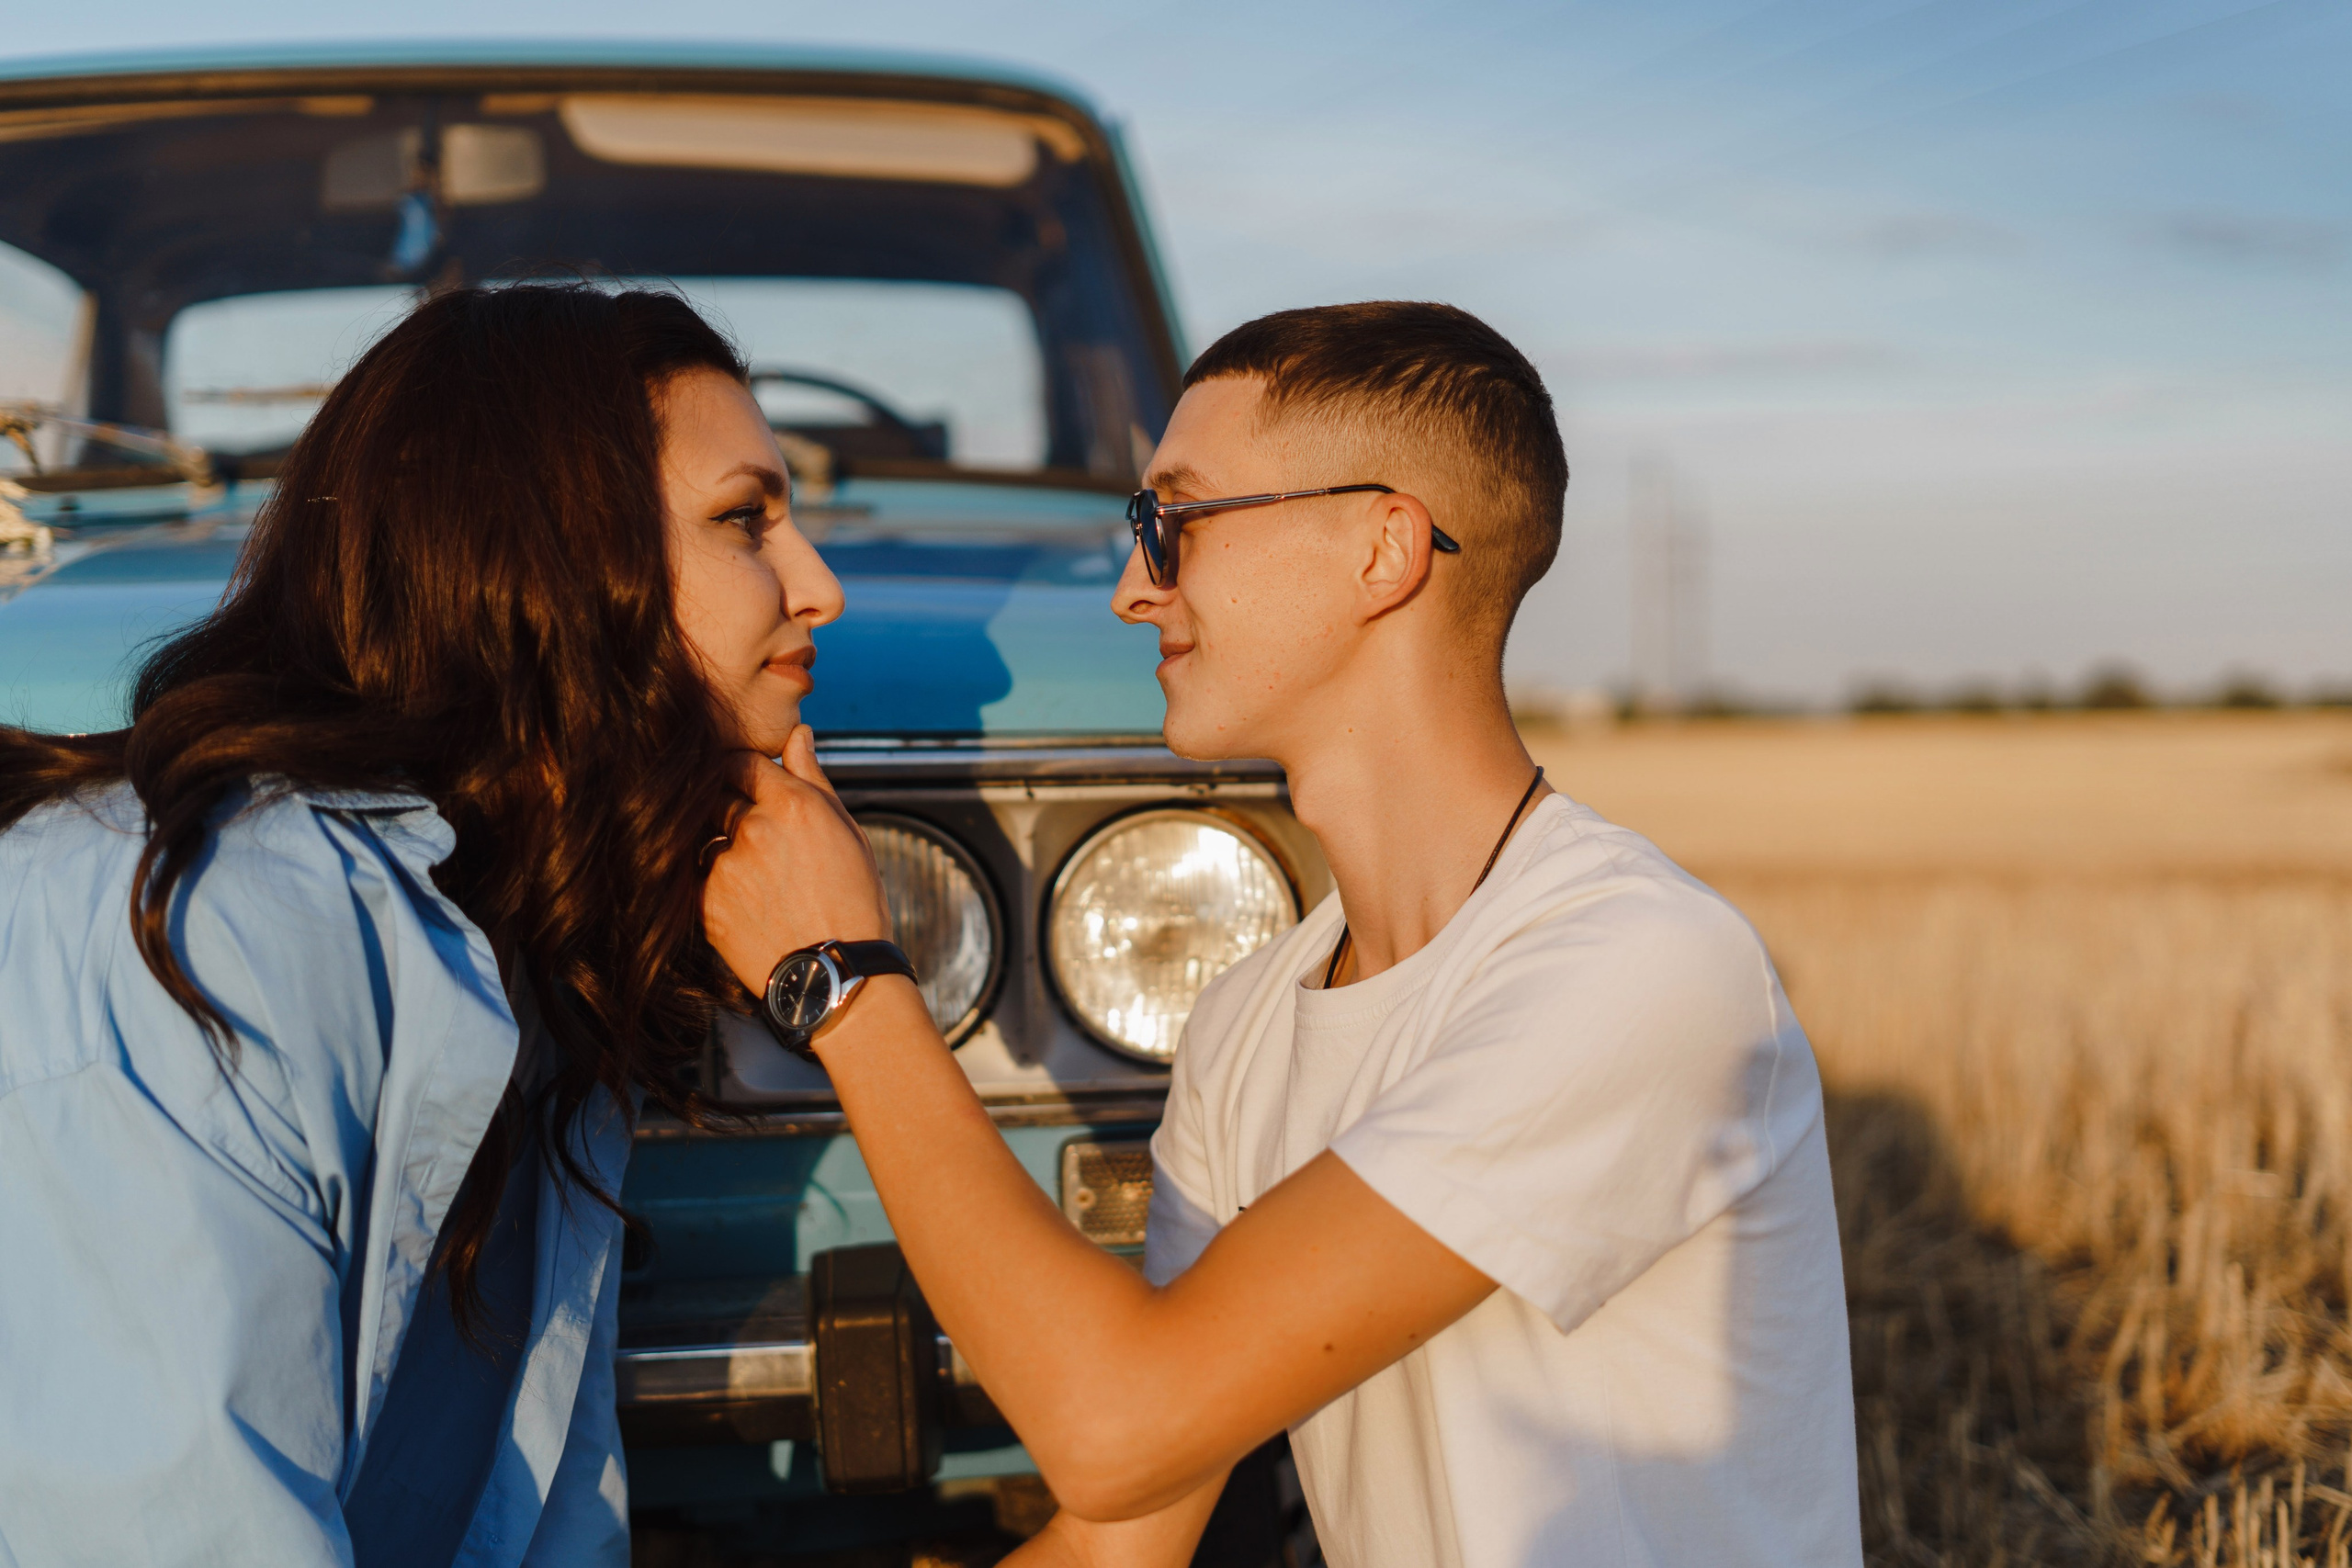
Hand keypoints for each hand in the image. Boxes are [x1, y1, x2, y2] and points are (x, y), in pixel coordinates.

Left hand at [702, 725, 891, 993]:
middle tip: (747, 831)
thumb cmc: (852, 901)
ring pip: (702, 835)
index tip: (746, 786)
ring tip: (750, 873)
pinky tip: (742, 900)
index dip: (741, 773)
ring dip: (716, 844)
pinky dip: (710, 881)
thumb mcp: (847, 832)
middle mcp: (754, 828)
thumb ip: (813, 779)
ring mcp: (725, 866)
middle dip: (726, 805)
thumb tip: (797, 733)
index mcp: (793, 804)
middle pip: (714, 794)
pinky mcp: (706, 903)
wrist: (836, 976)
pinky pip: (694, 875)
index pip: (740, 761)